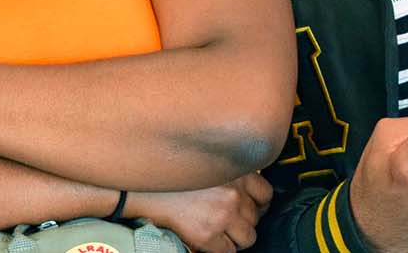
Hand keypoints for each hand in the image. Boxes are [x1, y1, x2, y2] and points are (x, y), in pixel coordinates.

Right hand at [126, 173, 272, 252]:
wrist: (142, 189)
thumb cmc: (170, 175)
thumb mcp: (206, 164)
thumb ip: (227, 172)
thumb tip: (244, 191)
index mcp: (236, 172)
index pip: (266, 193)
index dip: (258, 204)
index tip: (249, 207)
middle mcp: (234, 193)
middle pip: (256, 217)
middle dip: (243, 221)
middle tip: (228, 220)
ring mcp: (223, 215)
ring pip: (248, 238)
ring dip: (236, 238)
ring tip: (221, 232)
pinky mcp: (209, 235)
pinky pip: (229, 252)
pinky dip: (221, 249)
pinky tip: (209, 240)